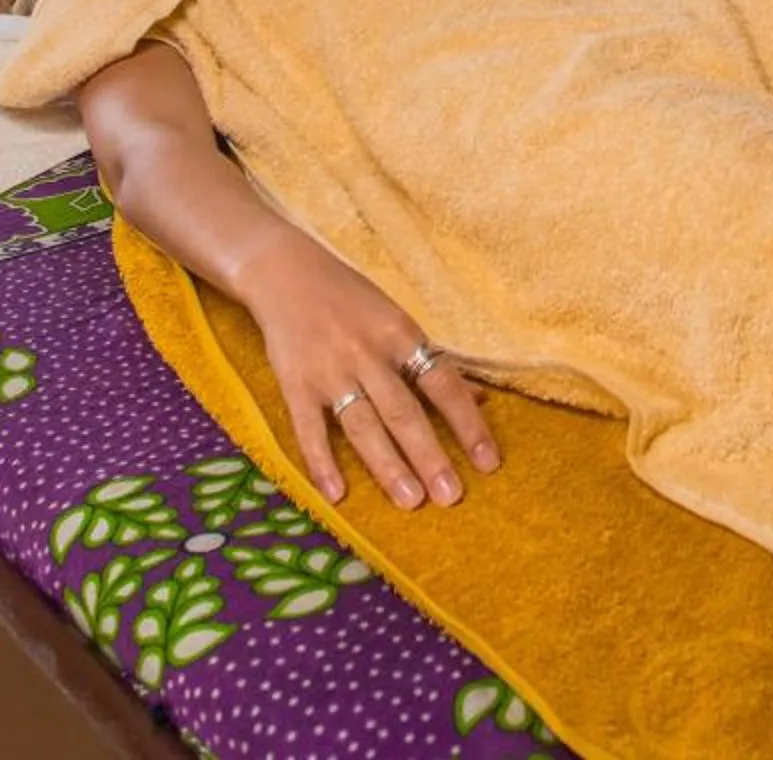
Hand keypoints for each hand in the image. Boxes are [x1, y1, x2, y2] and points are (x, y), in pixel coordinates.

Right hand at [238, 240, 499, 510]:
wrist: (284, 271)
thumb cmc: (349, 298)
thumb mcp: (396, 319)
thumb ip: (432, 360)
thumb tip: (481, 399)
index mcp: (400, 334)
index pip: (442, 383)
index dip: (467, 424)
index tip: (487, 463)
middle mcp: (367, 353)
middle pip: (403, 411)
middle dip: (429, 456)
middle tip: (450, 496)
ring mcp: (329, 370)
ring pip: (363, 425)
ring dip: (387, 465)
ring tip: (410, 500)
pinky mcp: (294, 383)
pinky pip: (309, 428)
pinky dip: (322, 461)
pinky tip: (336, 494)